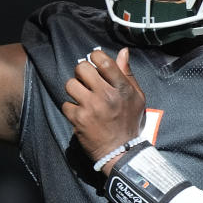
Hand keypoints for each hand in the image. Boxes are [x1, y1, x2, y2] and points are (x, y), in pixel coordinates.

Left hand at [62, 48, 144, 169]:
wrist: (121, 151)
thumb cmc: (129, 123)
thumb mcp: (136, 97)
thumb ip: (127, 73)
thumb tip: (123, 51)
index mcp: (122, 89)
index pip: (104, 61)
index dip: (95, 57)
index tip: (94, 62)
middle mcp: (106, 96)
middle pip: (82, 68)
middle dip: (81, 72)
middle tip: (85, 80)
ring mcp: (91, 108)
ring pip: (70, 84)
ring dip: (74, 89)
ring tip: (81, 96)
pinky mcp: (79, 119)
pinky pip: (66, 104)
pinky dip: (71, 108)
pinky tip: (80, 113)